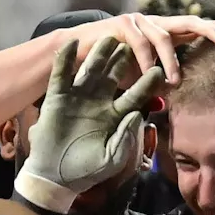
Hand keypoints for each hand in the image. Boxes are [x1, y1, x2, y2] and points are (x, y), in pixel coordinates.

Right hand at [18, 37, 164, 210]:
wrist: (55, 176)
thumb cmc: (86, 170)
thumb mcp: (111, 157)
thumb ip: (125, 136)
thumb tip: (139, 114)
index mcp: (115, 115)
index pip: (135, 95)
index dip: (146, 83)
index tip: (159, 72)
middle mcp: (98, 102)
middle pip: (114, 75)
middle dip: (123, 60)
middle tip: (134, 42)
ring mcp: (78, 97)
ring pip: (91, 70)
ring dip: (99, 54)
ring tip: (108, 38)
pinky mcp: (57, 97)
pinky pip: (62, 74)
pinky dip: (66, 59)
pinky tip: (73, 44)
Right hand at [71, 13, 214, 85]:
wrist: (75, 58)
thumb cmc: (108, 69)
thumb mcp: (135, 80)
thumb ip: (151, 86)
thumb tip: (166, 101)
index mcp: (161, 33)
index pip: (192, 29)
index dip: (211, 31)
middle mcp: (153, 23)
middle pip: (187, 21)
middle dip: (207, 30)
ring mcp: (137, 21)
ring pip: (163, 36)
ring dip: (170, 60)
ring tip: (174, 81)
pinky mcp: (121, 25)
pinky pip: (140, 42)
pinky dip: (145, 60)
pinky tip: (148, 73)